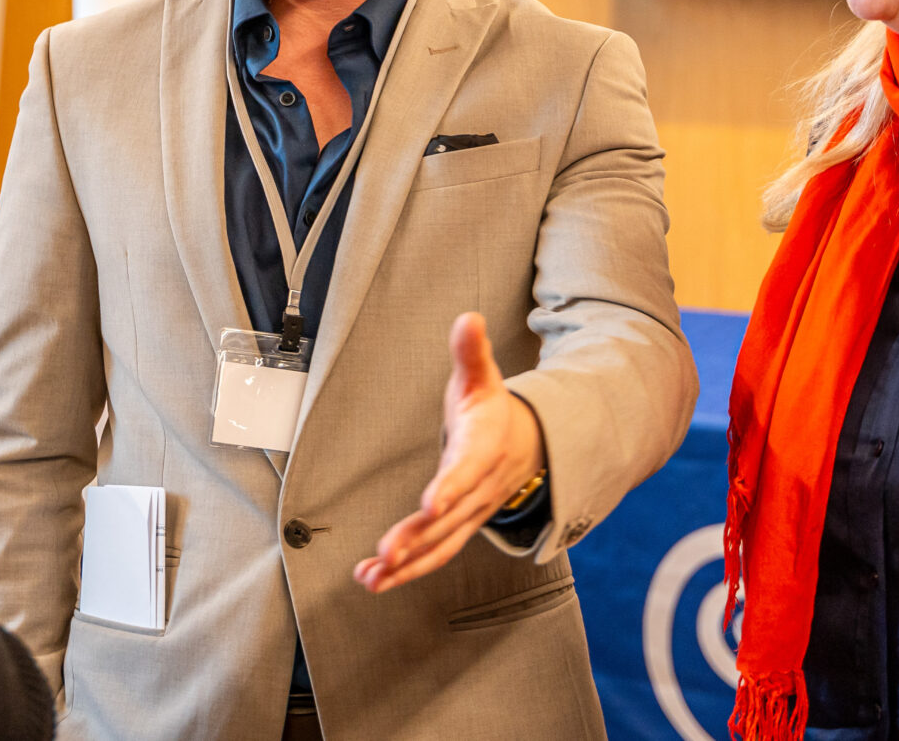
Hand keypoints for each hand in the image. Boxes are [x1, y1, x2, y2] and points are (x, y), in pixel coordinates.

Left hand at [354, 312, 544, 594]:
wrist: (526, 444)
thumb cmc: (492, 409)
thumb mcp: (483, 376)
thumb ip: (471, 352)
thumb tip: (468, 318)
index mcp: (487, 446)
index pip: (469, 468)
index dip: (451, 486)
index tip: (431, 505)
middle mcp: (482, 487)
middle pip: (450, 517)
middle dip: (418, 538)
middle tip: (385, 554)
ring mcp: (473, 512)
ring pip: (442, 544)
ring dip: (408, 565)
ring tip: (372, 578)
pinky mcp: (460, 527)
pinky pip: (436, 553)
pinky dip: (408, 570)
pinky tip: (376, 580)